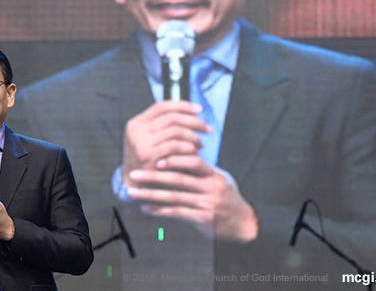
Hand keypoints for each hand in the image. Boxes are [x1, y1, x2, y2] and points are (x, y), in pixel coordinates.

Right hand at [122, 100, 210, 187]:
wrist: (134, 185)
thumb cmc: (149, 161)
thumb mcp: (150, 140)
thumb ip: (164, 127)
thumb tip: (192, 112)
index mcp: (137, 123)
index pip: (162, 106)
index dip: (183, 106)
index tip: (200, 109)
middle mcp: (136, 130)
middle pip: (172, 117)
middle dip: (194, 122)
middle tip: (208, 129)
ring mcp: (141, 142)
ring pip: (175, 130)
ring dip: (193, 137)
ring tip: (201, 144)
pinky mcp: (148, 156)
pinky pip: (175, 145)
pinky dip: (188, 147)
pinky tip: (195, 153)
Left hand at [127, 155, 258, 241]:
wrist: (242, 222)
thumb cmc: (225, 195)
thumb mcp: (218, 178)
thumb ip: (199, 168)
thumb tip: (174, 152)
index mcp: (214, 175)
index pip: (193, 162)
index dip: (173, 160)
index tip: (155, 160)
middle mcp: (211, 188)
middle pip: (178, 179)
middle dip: (153, 176)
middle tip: (134, 174)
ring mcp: (207, 204)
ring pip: (173, 197)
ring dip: (150, 195)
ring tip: (133, 192)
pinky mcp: (202, 219)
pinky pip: (177, 213)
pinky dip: (159, 211)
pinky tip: (146, 209)